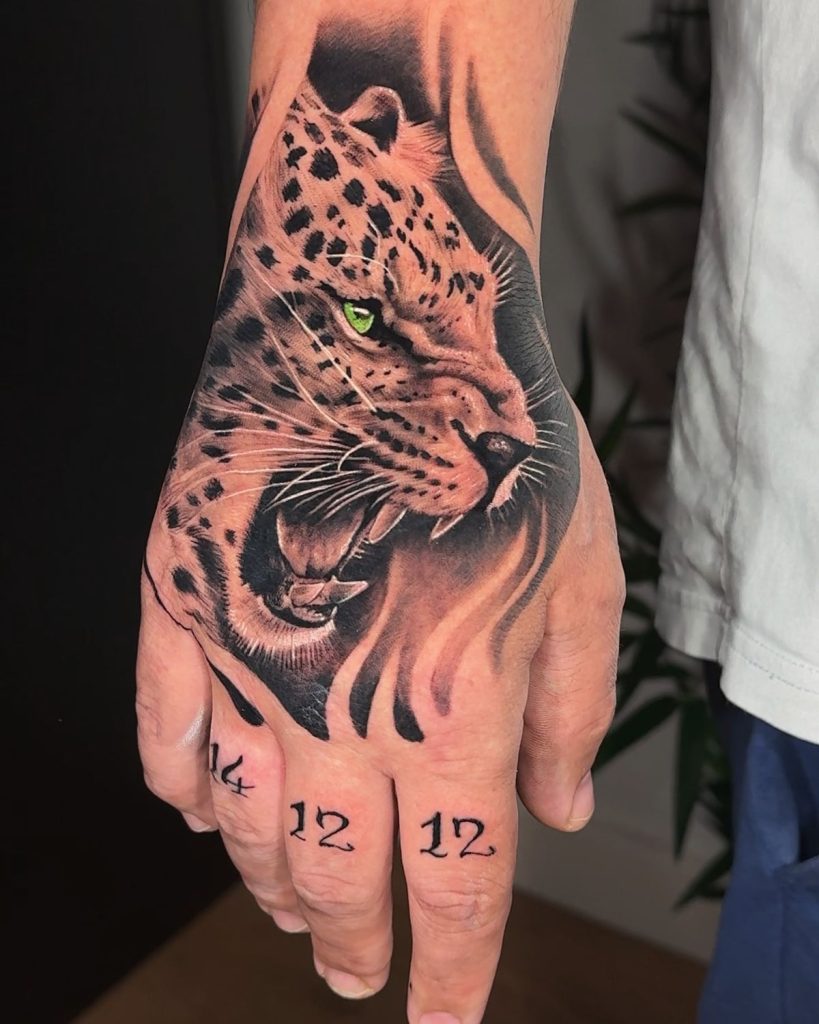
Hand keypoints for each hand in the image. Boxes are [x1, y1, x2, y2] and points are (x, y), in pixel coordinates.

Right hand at [136, 73, 622, 1023]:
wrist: (375, 307)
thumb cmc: (489, 426)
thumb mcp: (579, 567)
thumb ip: (569, 708)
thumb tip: (556, 810)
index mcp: (449, 700)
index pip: (453, 883)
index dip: (453, 970)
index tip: (444, 1020)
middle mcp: (334, 699)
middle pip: (342, 874)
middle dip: (358, 942)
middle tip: (361, 973)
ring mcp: (237, 652)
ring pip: (250, 826)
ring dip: (277, 884)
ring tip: (299, 910)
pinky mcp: (175, 598)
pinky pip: (164, 735)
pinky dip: (188, 791)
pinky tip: (208, 809)